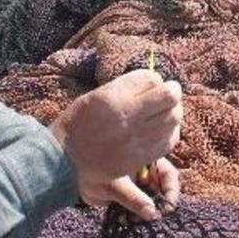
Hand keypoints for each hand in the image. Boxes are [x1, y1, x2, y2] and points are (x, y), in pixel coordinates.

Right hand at [49, 69, 181, 220]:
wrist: (65, 159)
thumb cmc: (78, 123)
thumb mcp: (96, 96)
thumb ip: (126, 88)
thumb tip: (155, 81)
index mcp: (113, 98)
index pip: (151, 78)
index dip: (155, 80)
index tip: (152, 84)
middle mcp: (127, 117)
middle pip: (169, 97)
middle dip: (171, 93)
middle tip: (166, 95)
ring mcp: (136, 139)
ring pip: (173, 119)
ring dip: (173, 112)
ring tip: (163, 113)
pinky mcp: (140, 157)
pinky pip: (168, 141)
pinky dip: (170, 132)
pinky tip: (161, 131)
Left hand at [79, 158, 180, 221]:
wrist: (68, 173)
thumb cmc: (91, 169)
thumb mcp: (115, 185)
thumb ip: (134, 199)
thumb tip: (153, 214)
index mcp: (144, 160)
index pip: (168, 173)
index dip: (171, 190)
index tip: (168, 207)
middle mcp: (143, 172)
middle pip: (161, 189)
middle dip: (159, 204)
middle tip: (153, 218)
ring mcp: (135, 183)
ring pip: (150, 200)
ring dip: (147, 212)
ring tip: (137, 221)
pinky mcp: (126, 195)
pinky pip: (137, 207)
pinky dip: (135, 215)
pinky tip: (127, 220)